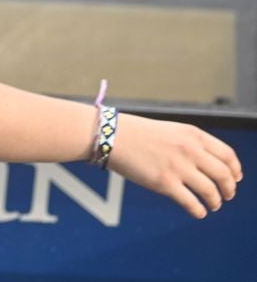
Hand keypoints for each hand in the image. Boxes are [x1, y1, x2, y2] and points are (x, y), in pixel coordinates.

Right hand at [110, 113, 242, 217]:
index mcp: (192, 135)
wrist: (108, 135)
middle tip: (227, 195)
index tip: (235, 178)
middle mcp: (190, 150)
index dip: (235, 170)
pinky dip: (199, 211)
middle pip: (224, 175)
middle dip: (229, 189)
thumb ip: (189, 144)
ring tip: (213, 205)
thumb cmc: (133, 132)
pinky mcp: (165, 183)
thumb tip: (206, 164)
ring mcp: (178, 167)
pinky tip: (199, 212)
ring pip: (211, 191)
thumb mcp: (168, 130)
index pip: (227, 155)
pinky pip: (192, 203)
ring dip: (216, 201)